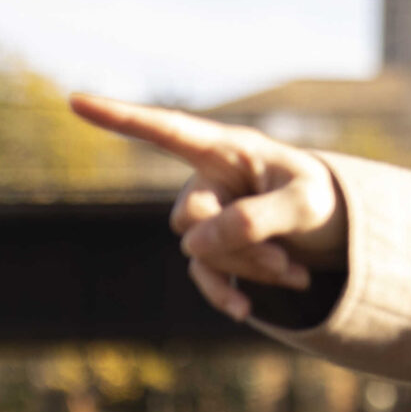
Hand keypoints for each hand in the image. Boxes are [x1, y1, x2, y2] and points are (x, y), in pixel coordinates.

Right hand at [68, 94, 349, 322]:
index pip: (166, 130)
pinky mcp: (211, 251)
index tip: (74, 100)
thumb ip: (256, 218)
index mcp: (227, 149)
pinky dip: (228, 294)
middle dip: (237, 245)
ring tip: (296, 272)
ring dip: (248, 269)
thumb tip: (194, 244)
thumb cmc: (323, 200)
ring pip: (201, 253)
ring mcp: (205, 217)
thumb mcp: (307, 204)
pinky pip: (203, 277)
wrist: (336, 232)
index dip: (121, 117)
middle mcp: (207, 180)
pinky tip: (246, 310)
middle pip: (190, 217)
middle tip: (287, 259)